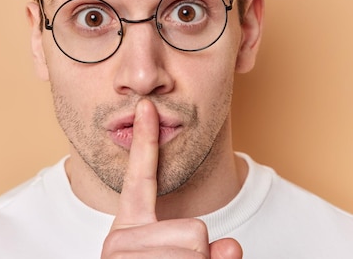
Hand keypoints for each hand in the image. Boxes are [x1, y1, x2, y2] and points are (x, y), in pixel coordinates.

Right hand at [101, 99, 242, 257]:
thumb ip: (209, 251)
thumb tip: (232, 246)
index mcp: (130, 228)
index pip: (141, 179)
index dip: (145, 140)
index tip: (146, 107)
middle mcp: (120, 236)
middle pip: (195, 228)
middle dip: (198, 253)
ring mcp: (120, 252)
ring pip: (196, 247)